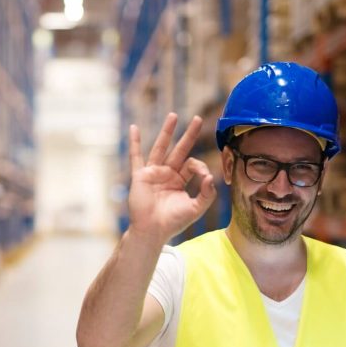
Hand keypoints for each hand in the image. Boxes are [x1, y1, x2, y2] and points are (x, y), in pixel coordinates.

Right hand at [128, 113, 216, 243]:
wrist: (152, 231)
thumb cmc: (173, 222)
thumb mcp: (195, 208)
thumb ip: (207, 194)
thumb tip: (212, 176)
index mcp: (179, 180)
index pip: (191, 164)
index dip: (199, 166)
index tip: (203, 176)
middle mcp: (166, 174)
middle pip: (179, 149)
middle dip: (189, 134)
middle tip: (199, 119)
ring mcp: (153, 173)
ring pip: (161, 148)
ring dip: (167, 131)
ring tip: (174, 115)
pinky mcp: (141, 176)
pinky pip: (136, 157)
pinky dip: (134, 143)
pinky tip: (134, 128)